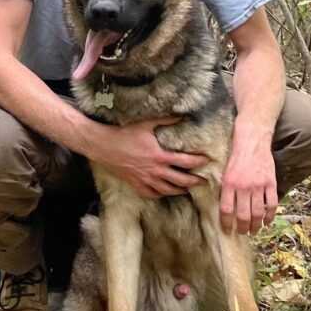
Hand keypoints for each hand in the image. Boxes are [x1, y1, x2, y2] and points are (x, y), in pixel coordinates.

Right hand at [92, 117, 207, 197]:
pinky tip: (164, 193)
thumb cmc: (125, 134)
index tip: (207, 160)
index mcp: (160, 156)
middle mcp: (155, 171)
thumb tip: (181, 116)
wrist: (103, 146)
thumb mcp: (146, 124)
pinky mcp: (135, 184)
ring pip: (167, 190)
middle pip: (180, 180)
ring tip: (187, 190)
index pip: (185, 162)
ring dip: (179, 191)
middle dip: (194, 181)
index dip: (198, 161)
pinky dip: (160, 195)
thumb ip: (165, 120)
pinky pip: (151, 194)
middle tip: (204, 182)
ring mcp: (145, 180)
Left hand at [219, 134, 277, 234]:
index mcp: (229, 184)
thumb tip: (224, 210)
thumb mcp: (225, 172)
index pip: (226, 210)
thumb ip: (225, 190)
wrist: (252, 140)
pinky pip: (272, 204)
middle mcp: (243, 186)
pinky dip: (270, 216)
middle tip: (242, 232)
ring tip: (254, 230)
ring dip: (256, 225)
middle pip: (243, 215)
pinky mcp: (271, 183)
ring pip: (258, 213)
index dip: (226, 224)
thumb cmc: (236, 156)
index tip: (227, 231)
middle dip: (242, 228)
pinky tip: (267, 222)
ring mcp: (258, 185)